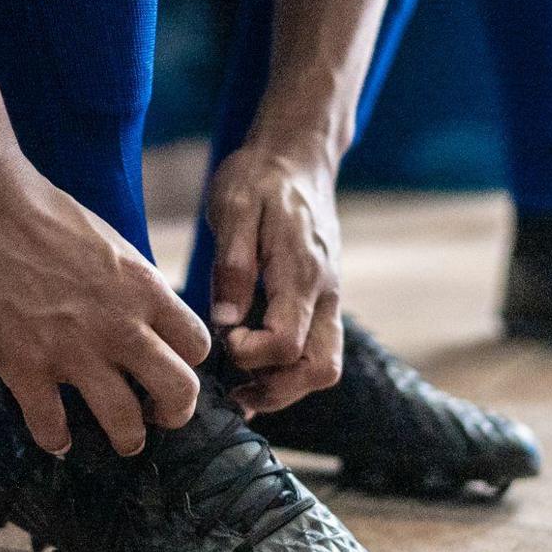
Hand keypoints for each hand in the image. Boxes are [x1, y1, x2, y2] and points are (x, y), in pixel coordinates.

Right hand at [0, 150, 208, 457]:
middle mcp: (119, 324)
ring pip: (125, 425)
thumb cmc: (37, 210)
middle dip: (173, 414)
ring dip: (126, 439)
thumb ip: (130, 285)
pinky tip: (56, 436)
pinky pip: (53, 429)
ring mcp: (72, 351)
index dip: (188, 364)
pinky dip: (57, 440)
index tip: (170, 369)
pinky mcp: (24, 367)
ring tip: (119, 439)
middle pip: (179, 392)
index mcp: (143, 287)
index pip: (197, 345)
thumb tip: (141, 315)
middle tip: (156, 416)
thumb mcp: (107, 241)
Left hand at [204, 137, 344, 415]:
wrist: (297, 157)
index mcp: (301, 272)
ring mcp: (328, 298)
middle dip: (277, 391)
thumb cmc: (260, 179)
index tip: (222, 338)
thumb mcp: (234, 208)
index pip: (287, 342)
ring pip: (324, 366)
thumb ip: (232, 265)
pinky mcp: (322, 299)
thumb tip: (224, 320)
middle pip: (320, 369)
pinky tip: (254, 371)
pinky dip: (290, 370)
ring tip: (242, 390)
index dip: (250, 354)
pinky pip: (318, 349)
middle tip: (234, 394)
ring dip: (286, 387)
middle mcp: (324, 292)